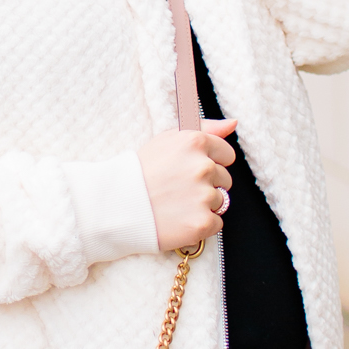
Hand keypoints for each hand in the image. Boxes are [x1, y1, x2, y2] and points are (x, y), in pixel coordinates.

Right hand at [136, 120, 236, 253]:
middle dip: (206, 184)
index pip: (227, 154)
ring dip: (203, 205)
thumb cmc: (140, 171)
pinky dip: (201, 225)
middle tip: (178, 189)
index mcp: (195, 142)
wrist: (115, 206)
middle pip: (225, 179)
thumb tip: (233, 123)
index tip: (190, 171)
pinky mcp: (202, 222)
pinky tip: (180, 219)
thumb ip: (205, 128)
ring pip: (220, 201)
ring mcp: (204, 196)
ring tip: (176, 204)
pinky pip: (216, 224)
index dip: (210, 163)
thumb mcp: (168, 139)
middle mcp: (203, 167)